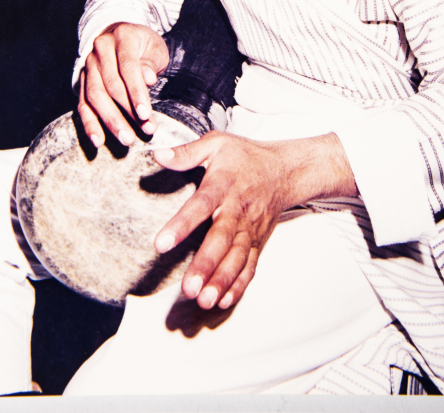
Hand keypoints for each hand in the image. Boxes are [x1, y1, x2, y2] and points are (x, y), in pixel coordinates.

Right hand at [79, 22, 168, 146]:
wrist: (121, 35)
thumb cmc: (143, 45)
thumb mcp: (154, 48)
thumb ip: (150, 63)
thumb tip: (148, 79)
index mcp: (122, 36)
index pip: (128, 66)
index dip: (136, 91)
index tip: (146, 114)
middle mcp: (100, 49)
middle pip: (111, 84)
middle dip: (128, 111)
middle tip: (146, 130)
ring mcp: (89, 64)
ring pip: (95, 96)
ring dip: (111, 121)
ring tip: (127, 139)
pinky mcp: (82, 80)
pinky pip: (83, 104)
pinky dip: (90, 124)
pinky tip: (98, 140)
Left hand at [152, 131, 356, 309]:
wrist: (285, 170)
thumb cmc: (245, 156)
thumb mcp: (217, 143)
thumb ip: (186, 152)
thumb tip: (158, 155)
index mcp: (223, 185)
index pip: (201, 205)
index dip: (182, 224)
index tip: (161, 244)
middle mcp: (238, 210)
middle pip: (222, 240)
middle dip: (205, 265)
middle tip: (188, 288)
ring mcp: (251, 229)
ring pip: (237, 258)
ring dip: (221, 281)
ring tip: (203, 301)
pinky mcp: (259, 242)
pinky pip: (250, 266)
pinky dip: (239, 285)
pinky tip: (224, 301)